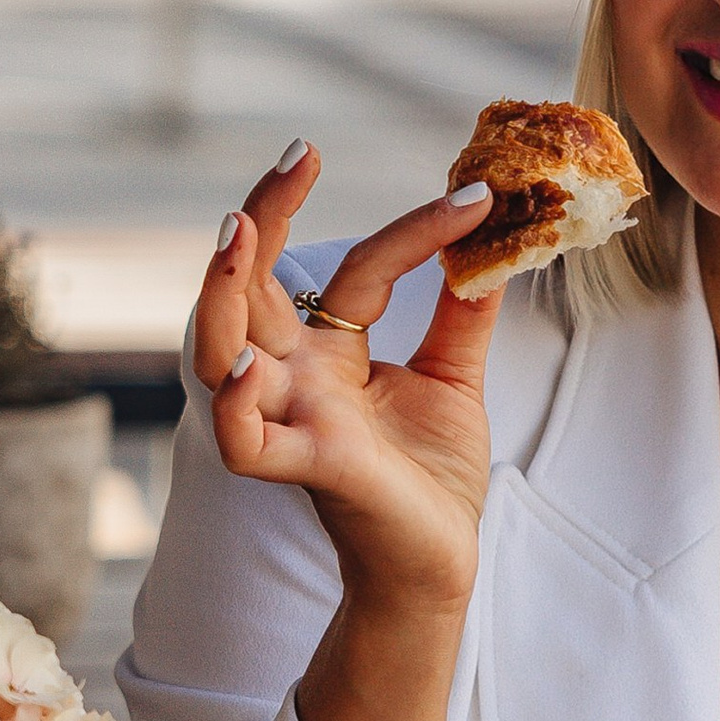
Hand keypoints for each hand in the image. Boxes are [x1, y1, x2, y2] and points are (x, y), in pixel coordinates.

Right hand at [195, 140, 499, 615]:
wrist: (439, 565)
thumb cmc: (429, 478)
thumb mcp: (453, 379)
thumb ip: (463, 312)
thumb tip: (499, 232)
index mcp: (329, 353)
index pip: (355, 270)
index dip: (410, 230)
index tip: (475, 195)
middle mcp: (296, 378)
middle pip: (251, 287)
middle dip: (262, 217)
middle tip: (297, 154)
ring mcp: (294, 421)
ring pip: (221, 352)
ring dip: (220, 292)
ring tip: (236, 232)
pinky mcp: (310, 468)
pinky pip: (246, 442)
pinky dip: (236, 406)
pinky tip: (250, 369)